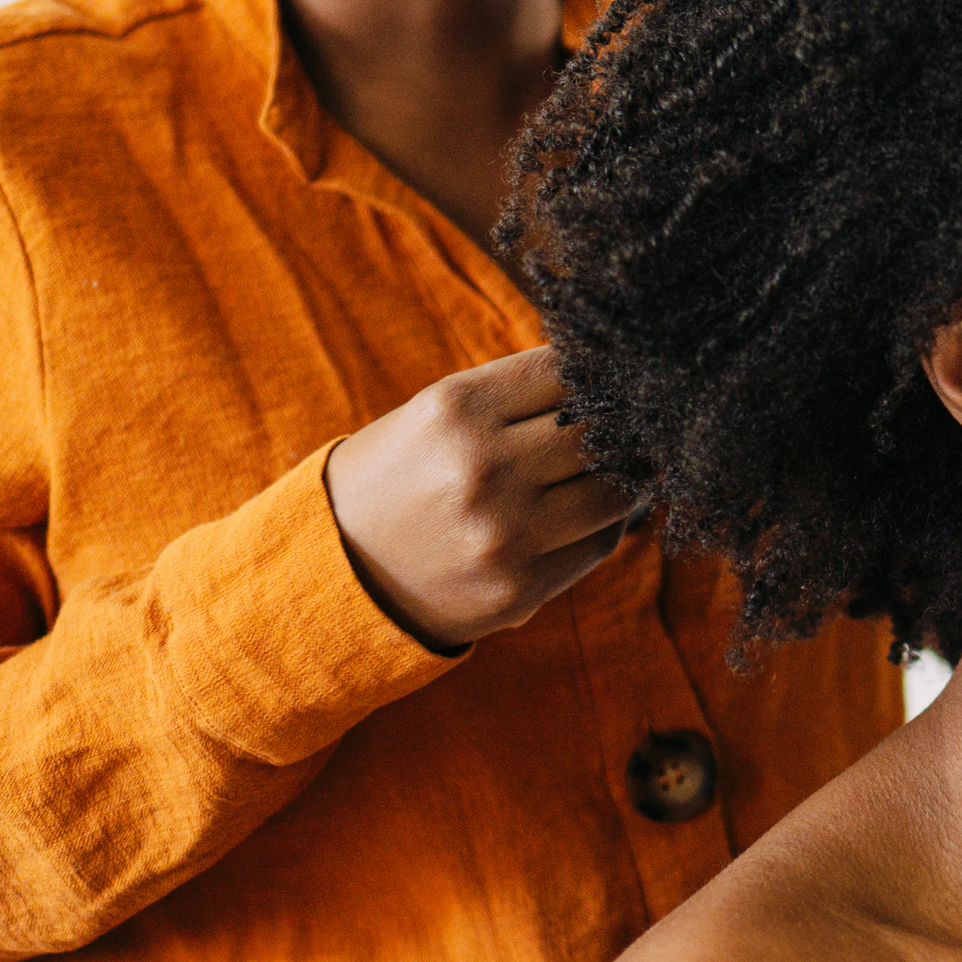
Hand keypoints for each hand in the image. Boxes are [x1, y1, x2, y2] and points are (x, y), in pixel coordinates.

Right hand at [326, 346, 632, 649]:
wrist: (336, 567)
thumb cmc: (401, 474)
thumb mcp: (439, 413)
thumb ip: (521, 395)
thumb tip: (615, 386)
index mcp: (458, 408)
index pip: (568, 373)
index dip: (597, 377)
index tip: (606, 384)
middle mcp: (484, 468)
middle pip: (600, 433)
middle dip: (618, 428)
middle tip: (625, 428)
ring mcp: (504, 533)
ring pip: (614, 492)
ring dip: (625, 478)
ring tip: (617, 470)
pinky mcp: (520, 587)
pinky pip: (598, 543)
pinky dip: (603, 524)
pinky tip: (586, 512)